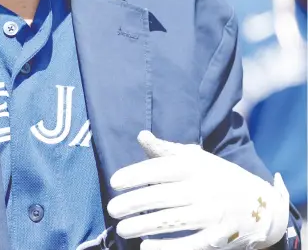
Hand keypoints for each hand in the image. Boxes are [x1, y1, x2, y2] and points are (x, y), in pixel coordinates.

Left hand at [107, 131, 288, 249]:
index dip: (135, 175)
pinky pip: (189, 245)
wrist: (261, 205)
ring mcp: (212, 215)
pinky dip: (167, 247)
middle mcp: (203, 189)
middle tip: (112, 209)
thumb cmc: (218, 177)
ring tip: (122, 229)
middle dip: (133, 203)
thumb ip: (166, 150)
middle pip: (162, 196)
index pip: (160, 169)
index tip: (114, 182)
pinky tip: (146, 246)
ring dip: (143, 226)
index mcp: (195, 166)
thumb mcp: (196, 158)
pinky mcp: (219, 238)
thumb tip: (141, 135)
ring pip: (171, 222)